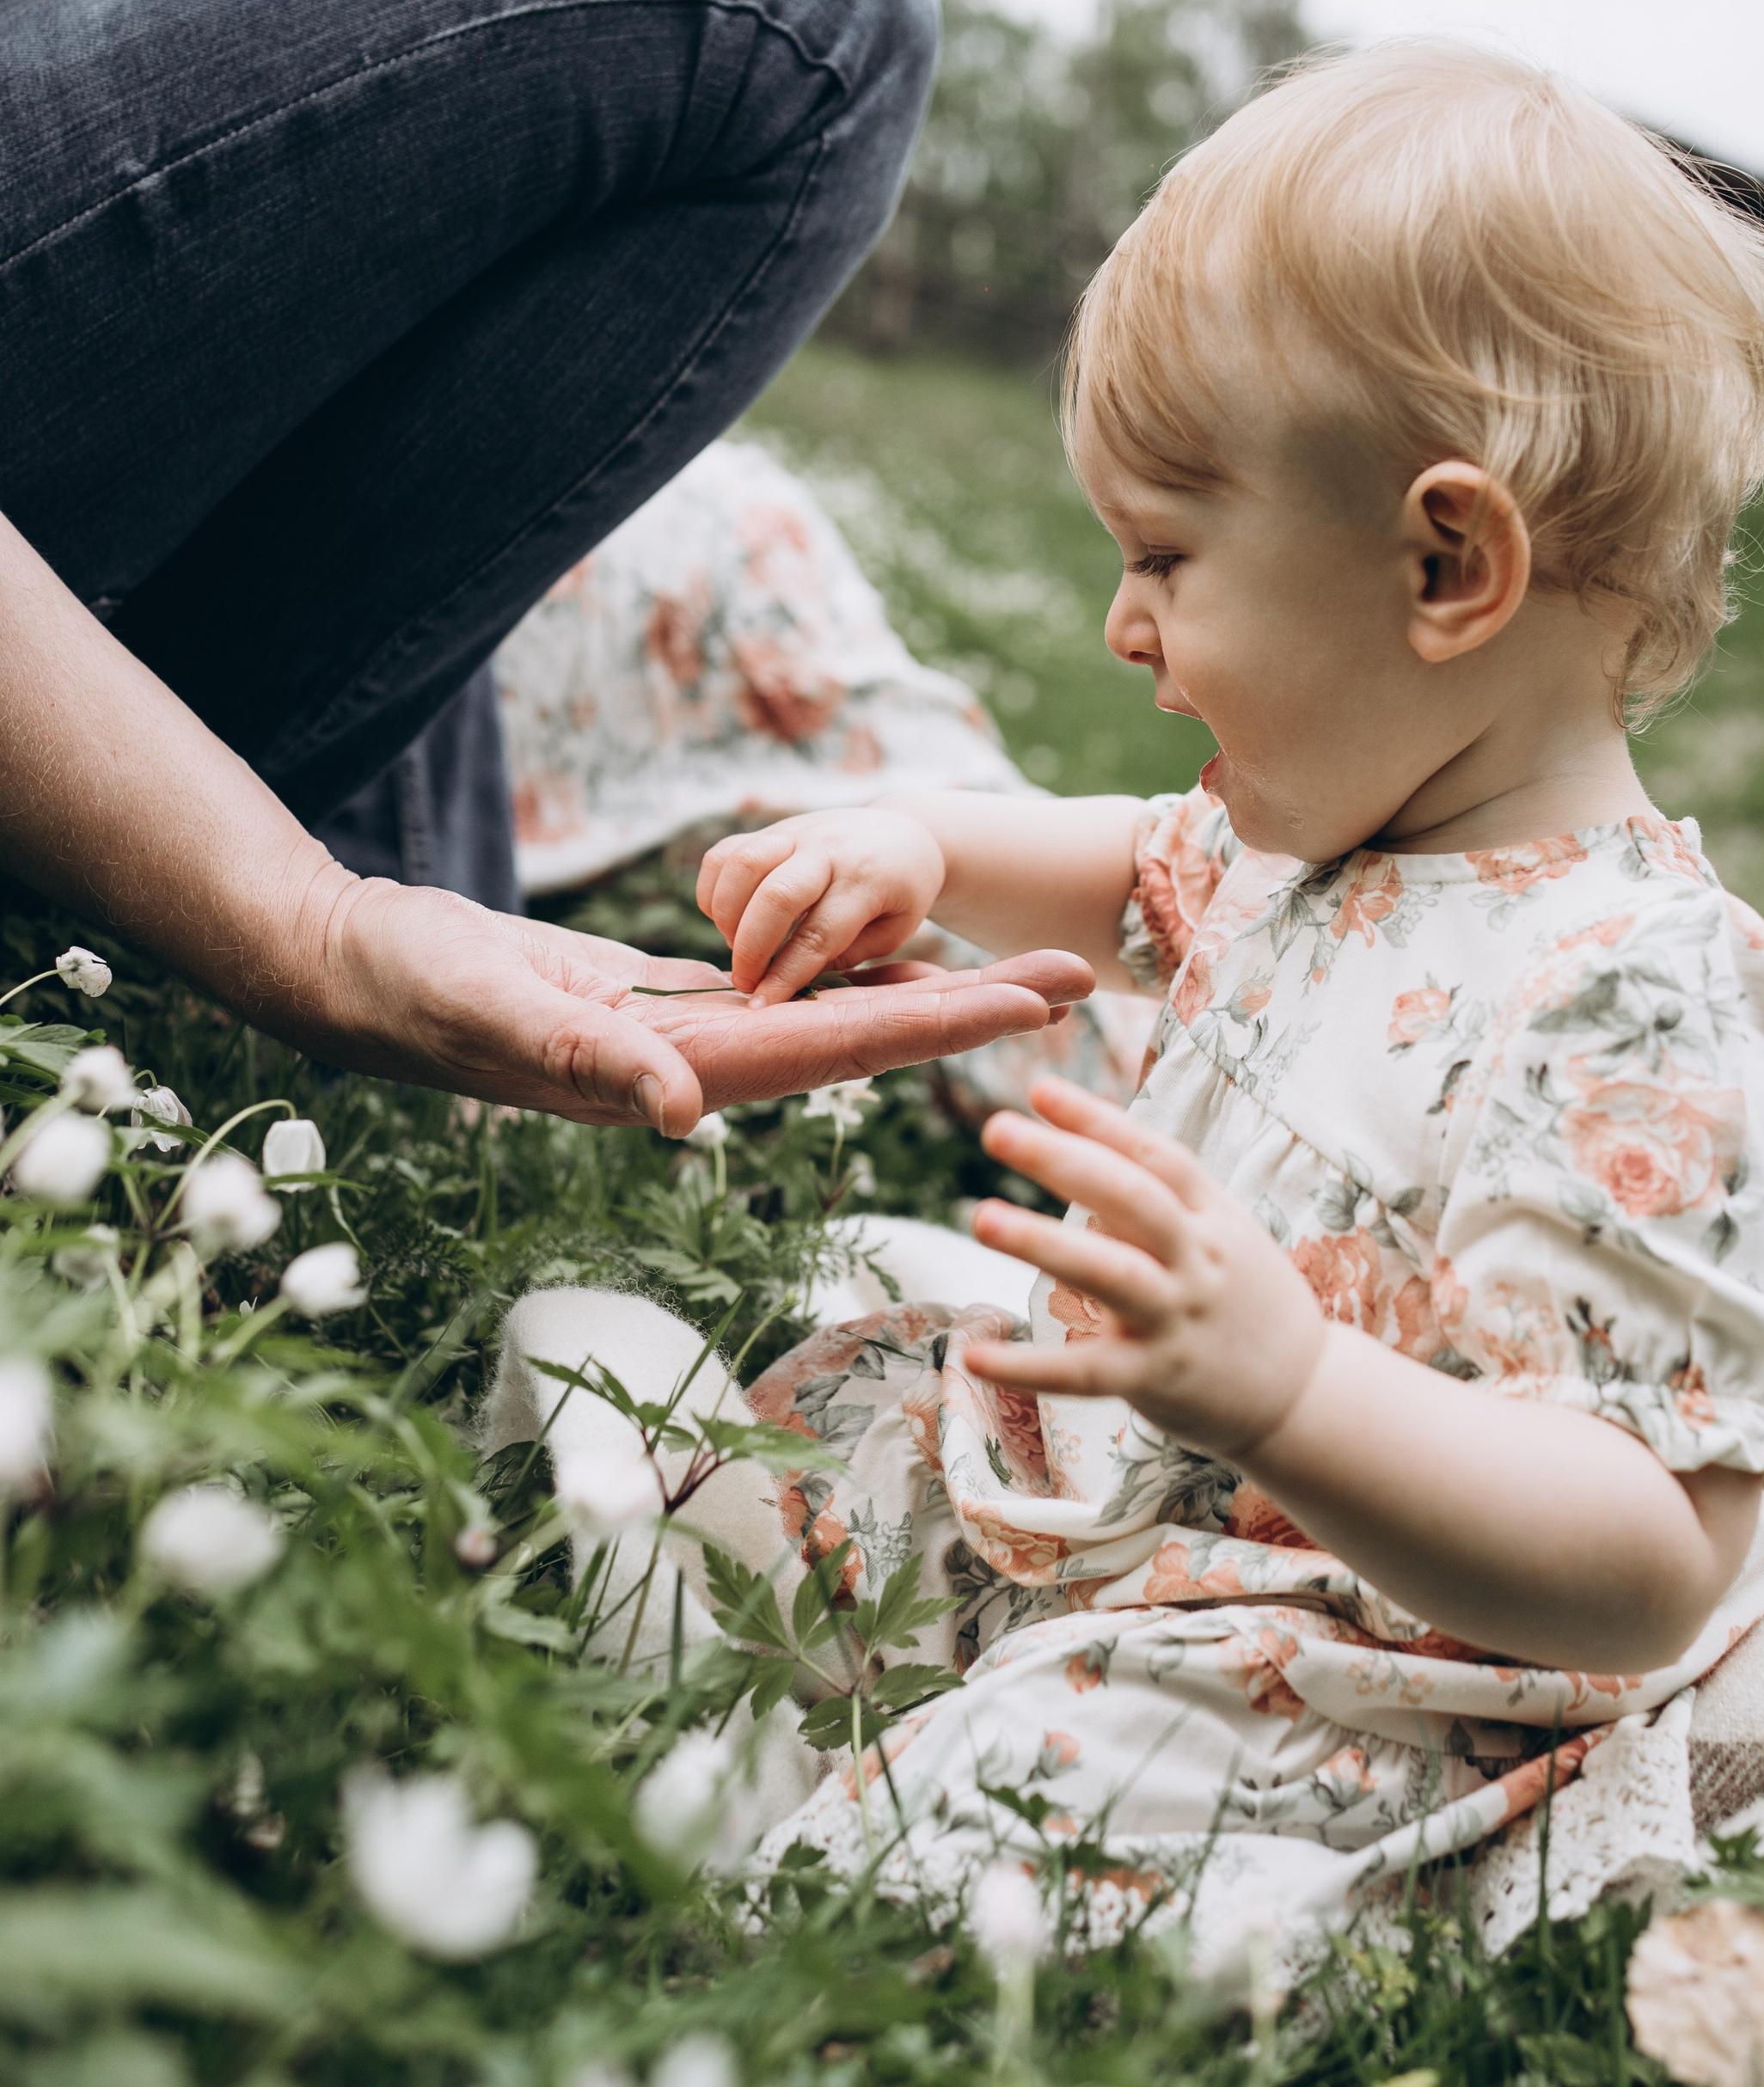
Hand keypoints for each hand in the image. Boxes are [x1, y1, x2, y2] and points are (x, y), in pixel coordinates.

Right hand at [302, 871, 1091, 1133]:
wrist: (358, 972)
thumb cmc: (412, 987)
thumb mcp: (495, 1010)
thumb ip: (587, 1060)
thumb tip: (688, 1114)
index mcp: (679, 1068)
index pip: (839, 1049)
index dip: (941, 1028)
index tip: (1033, 1009)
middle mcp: (701, 1065)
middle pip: (867, 1039)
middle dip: (976, 1013)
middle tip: (1081, 979)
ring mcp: (688, 1038)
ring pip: (836, 1020)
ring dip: (932, 1001)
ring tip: (1026, 979)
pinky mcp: (665, 1006)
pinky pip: (785, 1000)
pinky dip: (852, 986)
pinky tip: (903, 975)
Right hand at [698, 807, 947, 1002]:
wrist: (903, 833)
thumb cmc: (900, 894)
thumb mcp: (893, 931)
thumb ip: (846, 955)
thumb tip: (790, 979)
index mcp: (868, 880)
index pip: (818, 934)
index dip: (785, 975)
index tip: (763, 1005)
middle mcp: (829, 851)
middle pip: (776, 896)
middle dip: (750, 948)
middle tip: (744, 982)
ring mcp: (797, 833)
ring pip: (742, 864)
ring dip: (727, 915)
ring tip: (735, 945)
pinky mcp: (772, 828)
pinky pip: (725, 852)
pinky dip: (713, 889)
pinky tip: (726, 918)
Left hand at [962, 1074, 1329, 1458]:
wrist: (1307, 1394)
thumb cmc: (1245, 1301)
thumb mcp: (1220, 1236)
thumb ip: (1156, 1202)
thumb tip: (1079, 1160)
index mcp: (1212, 1217)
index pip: (1155, 1155)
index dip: (1098, 1120)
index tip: (1039, 1089)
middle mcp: (1198, 1259)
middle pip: (1132, 1198)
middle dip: (1064, 1160)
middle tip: (996, 1128)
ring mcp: (1178, 1318)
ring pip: (1110, 1273)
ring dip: (1044, 1243)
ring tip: (981, 1218)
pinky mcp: (1156, 1378)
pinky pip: (1085, 1371)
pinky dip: (1027, 1366)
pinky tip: (973, 1354)